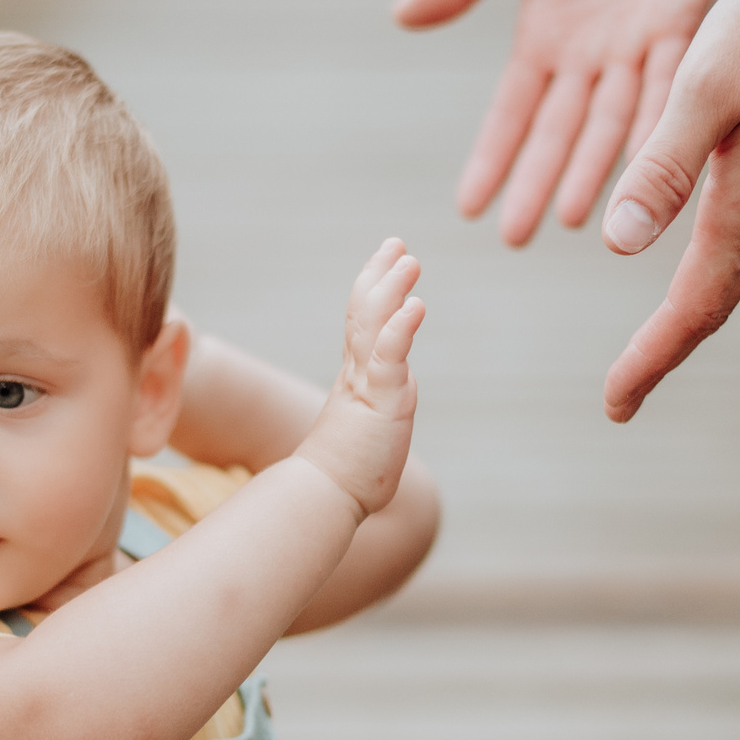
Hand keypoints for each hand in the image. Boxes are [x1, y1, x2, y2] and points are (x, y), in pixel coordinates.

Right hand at [297, 239, 424, 516]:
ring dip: (392, 288)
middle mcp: (358, 373)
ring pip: (376, 325)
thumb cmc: (345, 474)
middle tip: (397, 243)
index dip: (373, 287)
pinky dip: (401, 329)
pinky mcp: (380, 402)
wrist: (325, 497)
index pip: (362, 322)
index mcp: (356, 378)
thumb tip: (381, 403)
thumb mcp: (364, 429)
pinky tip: (415, 305)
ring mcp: (367, 384)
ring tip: (409, 259)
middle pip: (365, 311)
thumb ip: (373, 407)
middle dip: (380, 274)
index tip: (386, 259)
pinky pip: (390, 358)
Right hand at [394, 0, 739, 244]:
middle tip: (516, 240)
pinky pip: (667, 84)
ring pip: (612, 122)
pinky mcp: (684, 23)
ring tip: (574, 221)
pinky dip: (654, 125)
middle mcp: (592, 53)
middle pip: (559, 132)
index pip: (514, 110)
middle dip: (537, 183)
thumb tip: (401, 18)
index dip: (493, 157)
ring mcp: (638, 45)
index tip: (469, 208)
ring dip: (592, 171)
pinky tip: (645, 166)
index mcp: (547, 33)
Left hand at [598, 0, 739, 421]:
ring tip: (650, 350)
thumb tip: (618, 246)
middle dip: (665, 353)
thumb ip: (662, 167)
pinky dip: (711, 272)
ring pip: (731, 275)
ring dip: (689, 316)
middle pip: (712, 304)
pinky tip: (695, 267)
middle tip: (621, 398)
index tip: (615, 404)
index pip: (692, 307)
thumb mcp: (705, 87)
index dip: (651, 359)